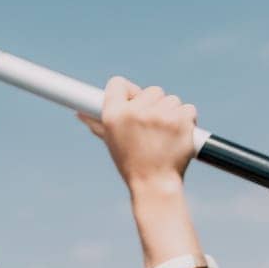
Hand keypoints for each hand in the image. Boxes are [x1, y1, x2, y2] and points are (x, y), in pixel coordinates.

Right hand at [77, 77, 198, 195]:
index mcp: (114, 115)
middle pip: (151, 90)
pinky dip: (186, 120)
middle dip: (154, 105)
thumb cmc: (131, 163)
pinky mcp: (181, 120)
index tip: (134, 100)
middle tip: (151, 127)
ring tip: (164, 135)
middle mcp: (136, 112)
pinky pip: (188, 108)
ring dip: (171, 113)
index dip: (128, 91)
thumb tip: (80, 113)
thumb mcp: (111, 142)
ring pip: (172, 99)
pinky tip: (178, 135)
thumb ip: (97, 123)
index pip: (118, 83)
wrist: (155, 184)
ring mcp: (160, 115)